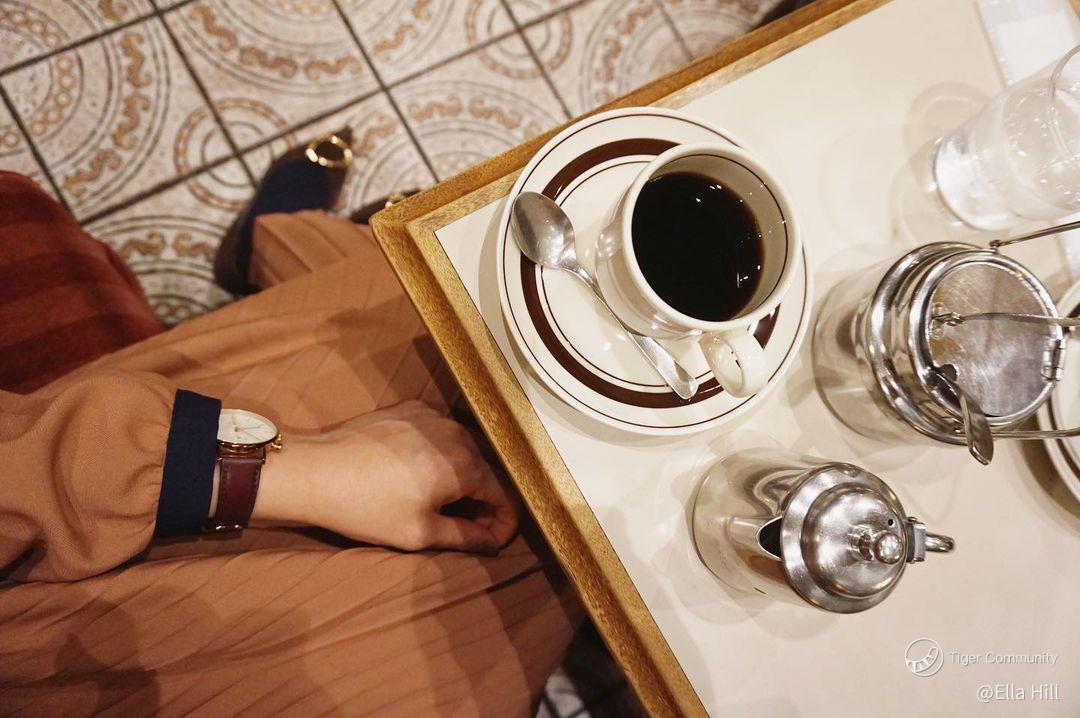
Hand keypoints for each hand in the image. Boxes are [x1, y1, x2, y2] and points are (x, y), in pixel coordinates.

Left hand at [253, 401, 518, 552]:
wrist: (315, 472)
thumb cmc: (365, 508)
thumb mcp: (419, 533)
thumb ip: (465, 537)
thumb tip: (492, 543)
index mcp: (464, 465)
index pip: (506, 495)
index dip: (503, 525)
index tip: (489, 541)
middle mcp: (456, 433)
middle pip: (489, 470)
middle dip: (484, 501)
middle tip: (467, 527)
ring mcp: (433, 416)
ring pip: (466, 449)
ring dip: (463, 476)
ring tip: (443, 502)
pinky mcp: (411, 408)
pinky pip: (441, 433)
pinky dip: (441, 453)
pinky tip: (419, 473)